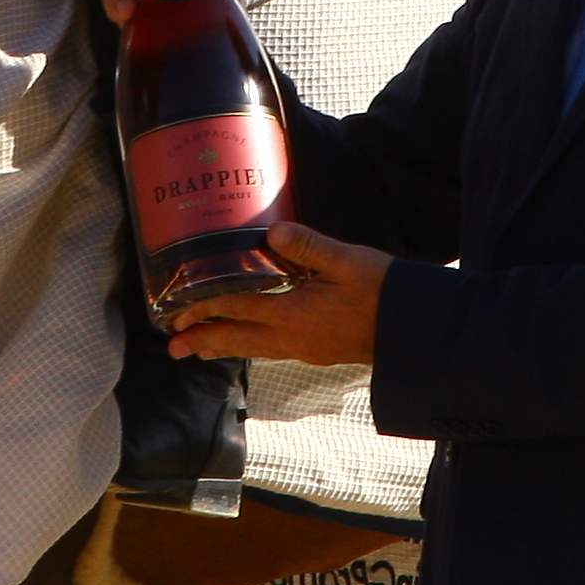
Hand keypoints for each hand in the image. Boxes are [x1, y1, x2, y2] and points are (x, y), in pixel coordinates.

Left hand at [165, 223, 387, 366]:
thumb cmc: (382, 291)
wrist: (411, 330)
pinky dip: (248, 346)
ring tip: (198, 350)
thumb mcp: (347, 260)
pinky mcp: (314, 351)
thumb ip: (309, 247)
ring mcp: (303, 348)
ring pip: (252, 349)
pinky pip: (270, 351)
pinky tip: (248, 342)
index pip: (237, 308)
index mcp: (293, 314)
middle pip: (236, 339)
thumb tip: (272, 233)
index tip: (178, 310)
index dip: (205, 308)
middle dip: (202, 340)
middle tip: (172, 344)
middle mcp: (291, 337)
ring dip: (222, 347)